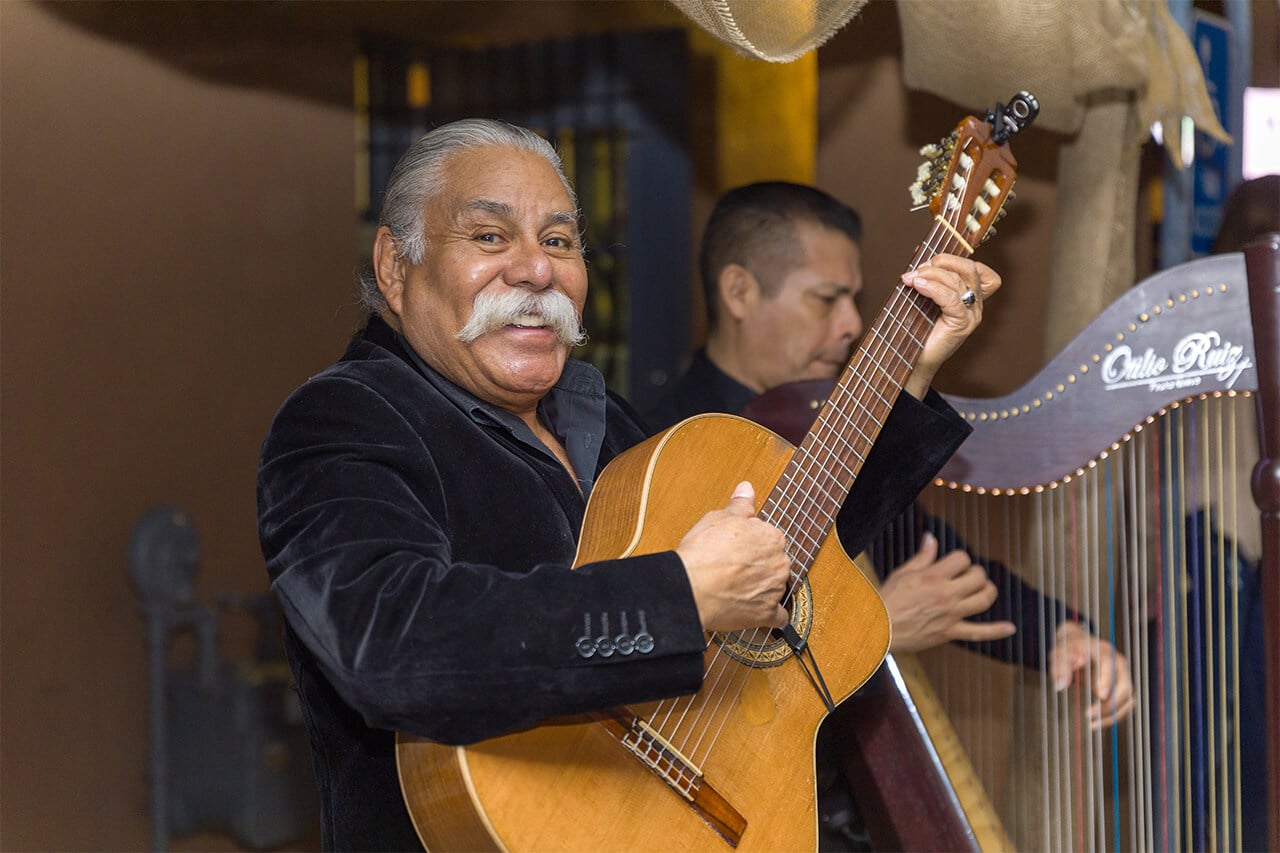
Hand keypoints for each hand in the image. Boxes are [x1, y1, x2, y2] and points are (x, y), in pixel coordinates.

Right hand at [676, 481, 791, 632]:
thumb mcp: (719, 517)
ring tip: (738, 589)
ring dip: (763, 588)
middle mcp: (780, 562)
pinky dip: (770, 614)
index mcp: (772, 536)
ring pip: (776, 587)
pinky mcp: (766, 614)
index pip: (770, 538)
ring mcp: (775, 589)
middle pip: (775, 562)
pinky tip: (756, 611)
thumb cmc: (703, 552)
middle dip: (760, 565)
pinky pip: (778, 616)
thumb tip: (747, 489)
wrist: (691, 587)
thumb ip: (740, 505)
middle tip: (736, 568)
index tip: (740, 548)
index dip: (752, 543)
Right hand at [879, 532, 1015, 652]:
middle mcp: (946, 595)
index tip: (953, 564)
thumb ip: (923, 556)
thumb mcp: (903, 573)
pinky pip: (978, 633)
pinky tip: (1010, 628)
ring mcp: (951, 615)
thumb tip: (931, 537)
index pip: (962, 559)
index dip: (960, 559)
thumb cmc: (887, 599)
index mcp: (933, 577)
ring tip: (983, 589)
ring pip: (983, 600)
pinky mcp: (950, 632)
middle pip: (978, 577)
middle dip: (976, 572)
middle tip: (968, 576)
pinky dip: (996, 631)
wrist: (878, 629)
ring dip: (988, 591)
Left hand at [902, 254, 1001, 397]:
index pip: (980, 270)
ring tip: (911, 278)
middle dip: (942, 262)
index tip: (933, 261)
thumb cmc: (917, 330)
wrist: (914, 362)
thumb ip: (929, 278)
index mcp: (971, 299)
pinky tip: (917, 286)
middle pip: (969, 269)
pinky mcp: (962, 325)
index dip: (959, 259)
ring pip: (958, 281)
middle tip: (918, 269)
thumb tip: (919, 253)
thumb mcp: (925, 298)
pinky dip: (932, 288)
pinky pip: (951, 298)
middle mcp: (976, 306)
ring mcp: (972, 316)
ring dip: (931, 274)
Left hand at [1049, 621, 1134, 728]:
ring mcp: (1123, 675)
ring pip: (1128, 698)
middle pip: (1124, 685)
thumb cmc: (1069, 651)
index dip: (1106, 678)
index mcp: (1102, 650)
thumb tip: (1061, 685)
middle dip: (1110, 703)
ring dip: (1112, 713)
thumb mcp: (1059, 654)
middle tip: (1089, 714)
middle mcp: (1118, 662)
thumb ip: (1060, 667)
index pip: (1109, 662)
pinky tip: (1095, 723)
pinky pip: (1124, 705)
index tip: (1100, 695)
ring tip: (1092, 724)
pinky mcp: (1123, 688)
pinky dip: (1112, 716)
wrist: (1078, 648)